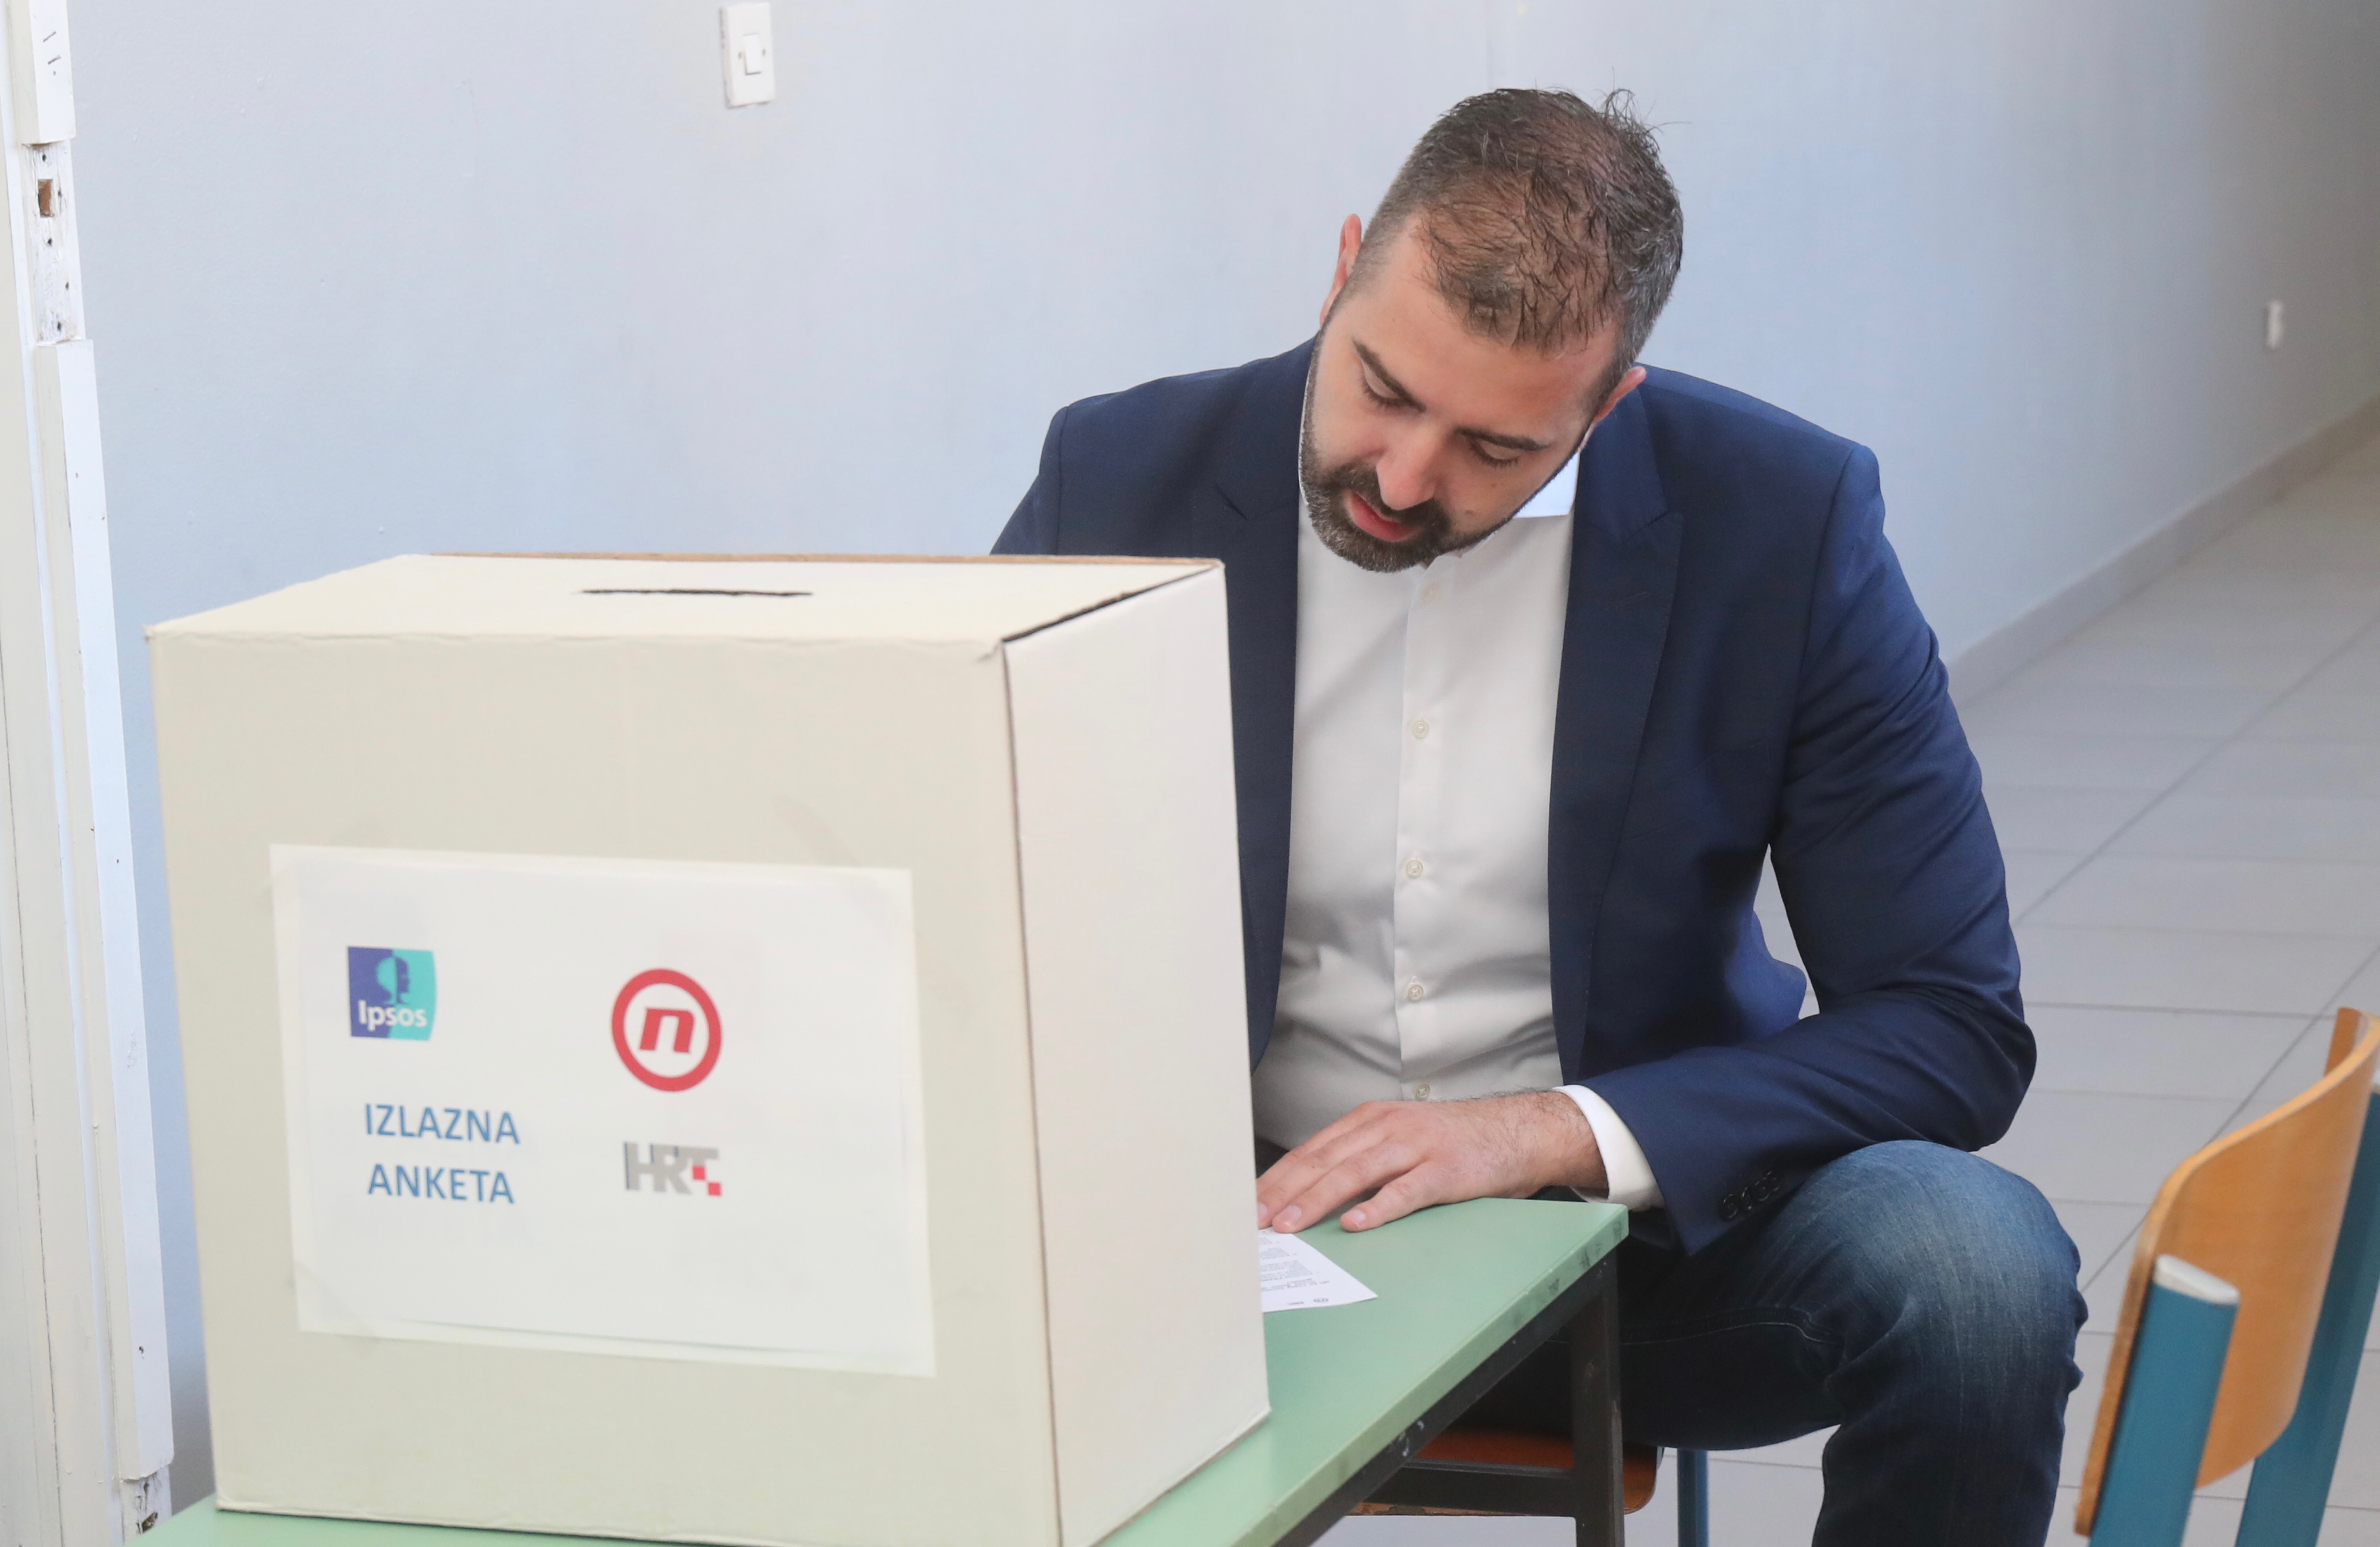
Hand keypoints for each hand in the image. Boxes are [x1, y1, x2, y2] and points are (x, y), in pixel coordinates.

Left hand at [1256, 1091, 1604, 1233]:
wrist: (1518, 1131)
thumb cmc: (1453, 1143)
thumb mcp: (1399, 1140)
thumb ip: (1359, 1160)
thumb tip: (1309, 1195)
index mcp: (1369, 1121)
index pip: (1311, 1152)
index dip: (1276, 1180)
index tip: (1246, 1206)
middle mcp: (1387, 1128)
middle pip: (1324, 1161)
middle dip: (1283, 1193)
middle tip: (1252, 1221)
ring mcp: (1416, 1147)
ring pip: (1356, 1173)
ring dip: (1318, 1200)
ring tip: (1290, 1226)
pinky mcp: (1446, 1170)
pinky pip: (1407, 1191)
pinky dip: (1379, 1207)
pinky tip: (1356, 1223)